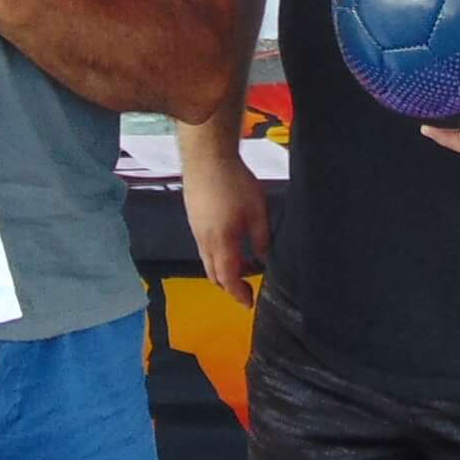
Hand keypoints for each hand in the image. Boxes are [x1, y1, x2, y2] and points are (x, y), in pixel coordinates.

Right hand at [181, 135, 269, 304]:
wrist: (207, 157)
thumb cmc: (234, 182)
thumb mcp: (258, 212)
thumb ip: (262, 239)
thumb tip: (265, 259)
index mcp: (222, 243)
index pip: (228, 279)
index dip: (238, 294)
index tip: (248, 302)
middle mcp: (204, 241)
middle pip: (214, 274)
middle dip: (230, 285)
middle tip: (247, 286)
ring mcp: (196, 230)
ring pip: (208, 260)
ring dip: (224, 268)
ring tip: (245, 263)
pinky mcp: (194, 219)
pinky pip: (204, 247)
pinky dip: (217, 254)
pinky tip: (232, 243)